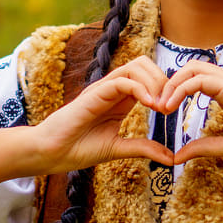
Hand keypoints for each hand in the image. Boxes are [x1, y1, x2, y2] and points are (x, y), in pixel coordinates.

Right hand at [32, 56, 174, 172]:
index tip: (170, 111)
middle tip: (167, 107)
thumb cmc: (78, 149)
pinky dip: (140, 89)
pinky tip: (149, 105)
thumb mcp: (118, 148)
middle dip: (162, 80)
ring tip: (160, 107)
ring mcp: (103, 89)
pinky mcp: (94, 94)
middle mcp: (112, 89)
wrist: (51, 153)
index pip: (147, 77)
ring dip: (154, 82)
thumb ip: (143, 148)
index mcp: (120, 99)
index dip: (164, 88)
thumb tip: (171, 158)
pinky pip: (121, 80)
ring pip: (135, 66)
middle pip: (144, 64)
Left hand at [159, 60, 222, 168]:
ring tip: (161, 106)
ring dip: (172, 85)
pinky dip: (180, 89)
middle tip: (157, 105)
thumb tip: (178, 156)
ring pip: (194, 68)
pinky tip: (171, 106)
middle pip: (192, 68)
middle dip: (170, 83)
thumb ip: (203, 147)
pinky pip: (200, 80)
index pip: (197, 79)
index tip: (163, 109)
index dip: (177, 90)